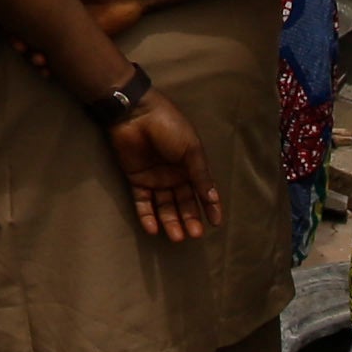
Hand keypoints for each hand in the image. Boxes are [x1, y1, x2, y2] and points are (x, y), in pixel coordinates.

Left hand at [103, 98, 219, 243]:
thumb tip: (213, 199)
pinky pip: (142, 202)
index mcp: (190, 165)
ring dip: (170, 222)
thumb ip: (200, 175)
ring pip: (164, 206)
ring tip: (176, 237)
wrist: (136, 114)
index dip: (210, 207)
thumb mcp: (190, 150)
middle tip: (193, 235)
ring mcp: (155, 178)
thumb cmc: (168, 126)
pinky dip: (147, 216)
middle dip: (189, 219)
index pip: (202, 191)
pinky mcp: (136, 179)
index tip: (216, 224)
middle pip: (183, 202)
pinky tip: (153, 229)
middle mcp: (174, 174)